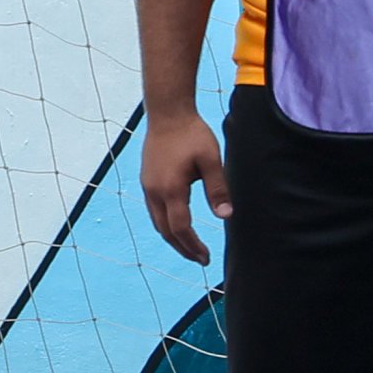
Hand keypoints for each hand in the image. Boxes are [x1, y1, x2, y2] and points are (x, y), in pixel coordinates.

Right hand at [139, 108, 230, 264]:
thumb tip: (226, 216)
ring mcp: (148, 187)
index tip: (206, 257)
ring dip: (173, 238)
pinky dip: (166, 225)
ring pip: (158, 223)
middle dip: (183, 249)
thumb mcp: (211, 160)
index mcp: (171, 190)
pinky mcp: (147, 181)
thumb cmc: (192, 134)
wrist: (167, 113)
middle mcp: (154, 192)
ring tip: (190, 247)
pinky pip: (154, 211)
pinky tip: (177, 224)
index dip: (193, 246)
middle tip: (200, 259)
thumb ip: (218, 189)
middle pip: (166, 232)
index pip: (181, 229)